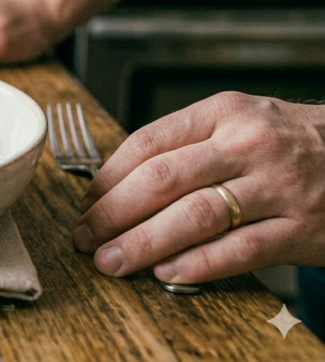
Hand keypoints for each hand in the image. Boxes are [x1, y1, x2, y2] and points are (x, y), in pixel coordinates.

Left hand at [74, 92, 324, 283]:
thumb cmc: (290, 141)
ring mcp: (278, 187)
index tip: (85, 203)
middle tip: (85, 237)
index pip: (148, 143)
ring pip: (195, 216)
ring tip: (112, 261)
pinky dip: (198, 265)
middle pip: (162, 179)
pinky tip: (166, 274)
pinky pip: (240, 250)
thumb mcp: (239, 122)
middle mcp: (249, 144)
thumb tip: (117, 182)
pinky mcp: (301, 229)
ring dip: (144, 243)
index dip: (108, 177)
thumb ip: (185, 144)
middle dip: (113, 213)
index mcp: (224, 113)